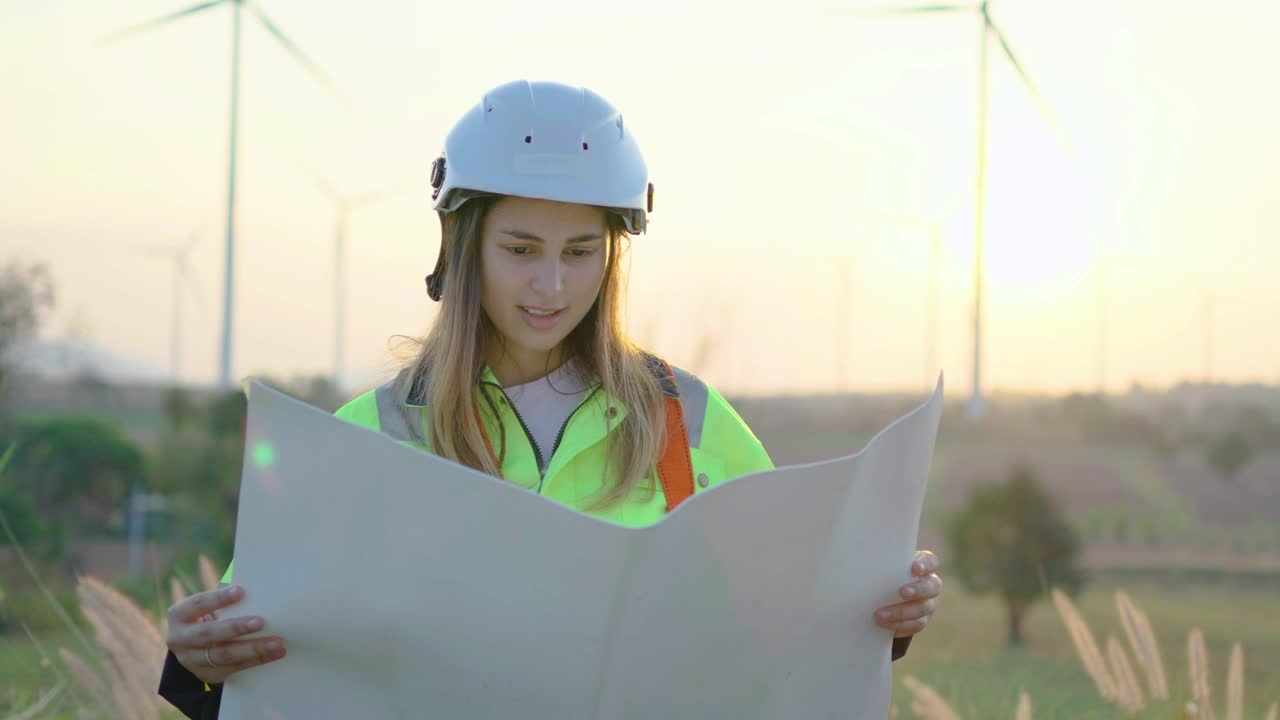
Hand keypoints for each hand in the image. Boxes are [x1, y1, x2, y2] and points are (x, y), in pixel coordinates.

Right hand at [165, 584, 286, 683]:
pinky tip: (276, 653)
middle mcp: (179, 639)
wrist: (194, 648)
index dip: (218, 598)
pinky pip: (235, 668)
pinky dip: (258, 660)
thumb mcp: (209, 607)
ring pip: (223, 656)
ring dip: (253, 649)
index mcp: (179, 615)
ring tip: (277, 642)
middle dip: (235, 628)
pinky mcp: (207, 675)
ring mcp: (191, 661)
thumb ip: (227, 600)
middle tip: (261, 622)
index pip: (198, 604)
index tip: (241, 591)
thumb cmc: (209, 616)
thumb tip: (257, 589)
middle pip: (208, 634)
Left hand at [874, 550, 941, 637]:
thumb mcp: (883, 565)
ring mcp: (928, 603)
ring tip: (880, 615)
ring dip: (902, 612)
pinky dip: (900, 626)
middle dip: (917, 590)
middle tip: (902, 592)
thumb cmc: (883, 573)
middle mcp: (930, 584)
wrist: (885, 595)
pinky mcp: (921, 620)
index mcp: (923, 565)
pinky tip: (884, 625)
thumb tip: (854, 558)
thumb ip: (879, 562)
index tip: (914, 568)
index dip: (925, 565)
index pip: (931, 562)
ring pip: (923, 608)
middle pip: (931, 587)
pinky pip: (916, 625)